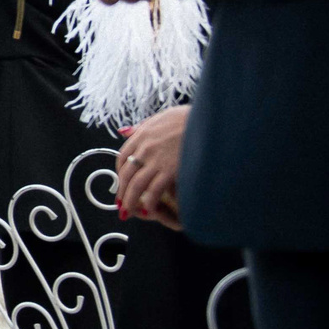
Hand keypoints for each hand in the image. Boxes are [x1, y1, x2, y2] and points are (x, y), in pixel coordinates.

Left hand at [115, 104, 188, 228]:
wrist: (208, 121)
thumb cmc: (190, 118)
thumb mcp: (162, 117)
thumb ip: (142, 127)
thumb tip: (123, 132)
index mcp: (142, 135)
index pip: (122, 157)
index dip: (120, 173)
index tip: (121, 183)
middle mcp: (145, 148)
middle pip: (126, 174)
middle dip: (122, 191)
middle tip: (121, 204)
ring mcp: (156, 160)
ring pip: (136, 185)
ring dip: (130, 201)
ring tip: (129, 212)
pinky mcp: (170, 171)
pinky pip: (153, 190)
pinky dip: (149, 202)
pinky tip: (149, 209)